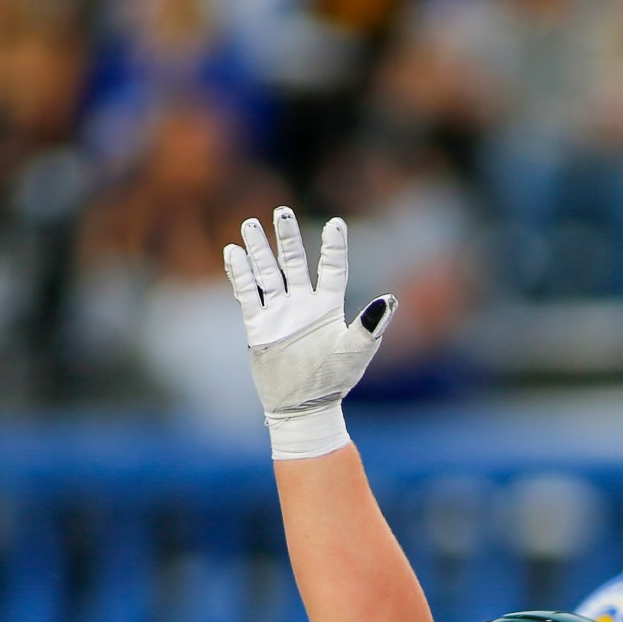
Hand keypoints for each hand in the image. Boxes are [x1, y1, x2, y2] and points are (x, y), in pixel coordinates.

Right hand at [223, 207, 395, 460]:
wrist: (304, 409)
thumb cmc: (335, 382)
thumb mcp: (354, 353)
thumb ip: (370, 326)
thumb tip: (389, 299)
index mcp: (329, 308)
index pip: (332, 270)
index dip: (333, 248)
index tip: (336, 223)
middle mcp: (303, 305)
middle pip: (294, 263)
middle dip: (287, 238)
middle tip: (281, 212)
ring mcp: (280, 314)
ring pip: (268, 274)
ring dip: (259, 251)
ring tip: (250, 224)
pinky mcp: (259, 327)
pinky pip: (248, 295)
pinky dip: (241, 276)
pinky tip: (233, 253)